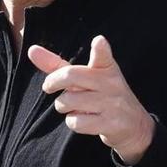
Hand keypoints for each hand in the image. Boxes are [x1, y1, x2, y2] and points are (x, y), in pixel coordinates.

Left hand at [26, 34, 154, 164]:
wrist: (135, 126)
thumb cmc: (102, 96)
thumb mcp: (86, 78)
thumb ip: (58, 65)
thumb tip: (31, 50)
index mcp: (106, 69)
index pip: (103, 57)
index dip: (100, 49)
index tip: (98, 41)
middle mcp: (111, 84)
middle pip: (70, 77)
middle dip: (52, 83)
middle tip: (49, 88)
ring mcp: (112, 104)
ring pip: (68, 101)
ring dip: (63, 107)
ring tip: (74, 107)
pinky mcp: (111, 124)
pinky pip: (76, 122)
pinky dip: (73, 122)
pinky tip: (84, 120)